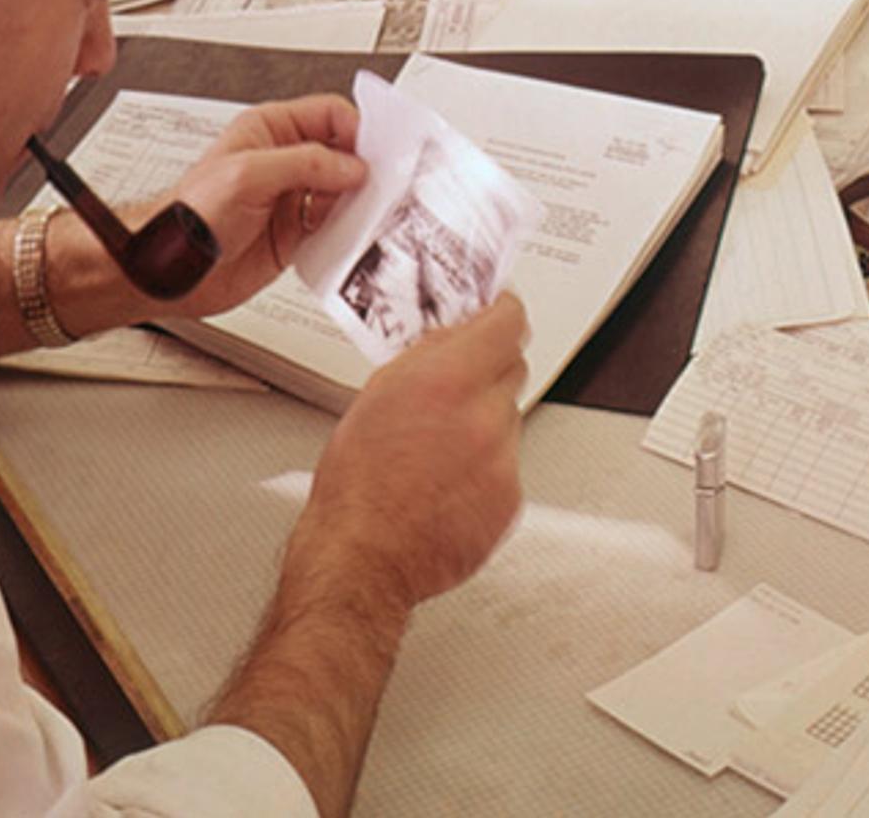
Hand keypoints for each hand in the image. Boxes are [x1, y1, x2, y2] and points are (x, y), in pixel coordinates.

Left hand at [148, 95, 368, 319]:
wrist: (170, 269)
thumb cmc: (187, 214)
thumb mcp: (246, 175)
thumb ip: (303, 164)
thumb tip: (350, 166)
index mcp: (270, 130)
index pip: (329, 115)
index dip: (356, 129)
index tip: (374, 152)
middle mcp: (284, 161)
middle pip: (344, 153)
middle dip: (364, 167)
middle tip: (383, 183)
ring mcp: (292, 198)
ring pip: (344, 191)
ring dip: (359, 202)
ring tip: (369, 212)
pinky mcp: (295, 234)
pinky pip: (335, 227)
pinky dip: (348, 232)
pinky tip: (349, 236)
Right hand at [299, 293, 528, 608]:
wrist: (362, 557)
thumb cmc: (356, 486)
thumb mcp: (376, 396)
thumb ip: (424, 358)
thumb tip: (452, 336)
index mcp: (448, 381)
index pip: (507, 323)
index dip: (503, 313)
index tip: (499, 311)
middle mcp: (484, 418)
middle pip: (513, 369)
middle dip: (487, 372)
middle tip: (457, 389)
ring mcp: (503, 462)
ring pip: (508, 421)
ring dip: (483, 426)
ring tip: (439, 453)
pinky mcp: (510, 501)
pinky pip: (508, 467)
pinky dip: (486, 470)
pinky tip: (448, 483)